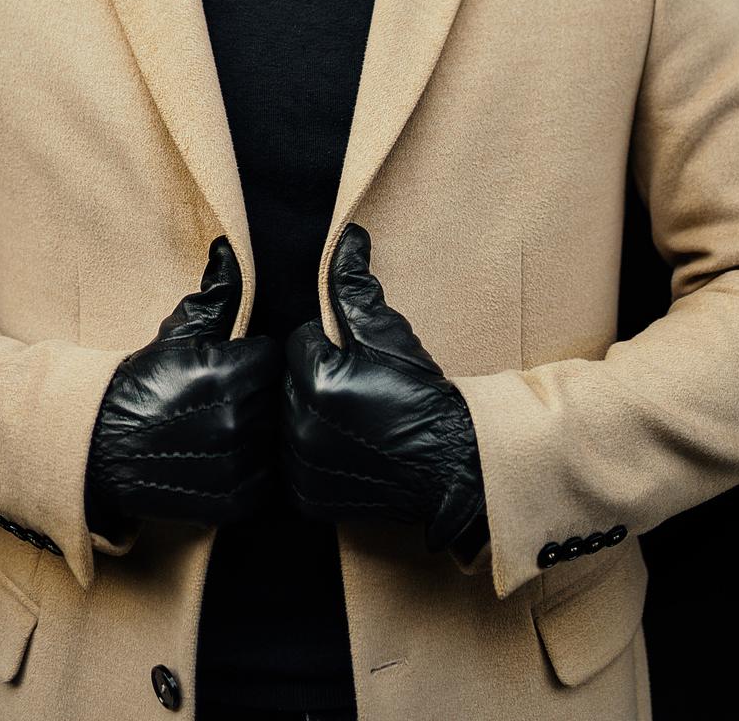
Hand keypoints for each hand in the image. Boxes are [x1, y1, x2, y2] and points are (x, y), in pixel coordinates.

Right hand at [84, 235, 281, 534]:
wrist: (101, 447)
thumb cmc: (141, 383)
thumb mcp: (176, 333)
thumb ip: (215, 294)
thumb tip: (230, 250)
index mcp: (225, 375)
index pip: (274, 357)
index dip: (258, 356)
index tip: (241, 360)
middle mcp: (234, 422)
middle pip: (278, 397)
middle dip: (262, 391)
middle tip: (234, 391)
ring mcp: (234, 467)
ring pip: (276, 439)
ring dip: (262, 431)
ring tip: (231, 423)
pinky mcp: (232, 503)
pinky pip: (266, 481)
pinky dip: (254, 469)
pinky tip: (230, 455)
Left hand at [281, 223, 486, 552]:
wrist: (451, 464)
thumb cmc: (421, 393)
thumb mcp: (387, 331)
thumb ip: (353, 284)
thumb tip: (345, 239)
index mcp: (315, 382)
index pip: (298, 342)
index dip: (328, 344)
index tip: (355, 357)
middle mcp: (300, 427)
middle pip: (288, 382)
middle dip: (313, 377)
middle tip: (354, 386)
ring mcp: (302, 469)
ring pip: (287, 421)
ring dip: (308, 415)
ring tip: (350, 415)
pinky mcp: (307, 499)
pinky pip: (292, 464)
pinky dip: (310, 454)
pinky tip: (343, 447)